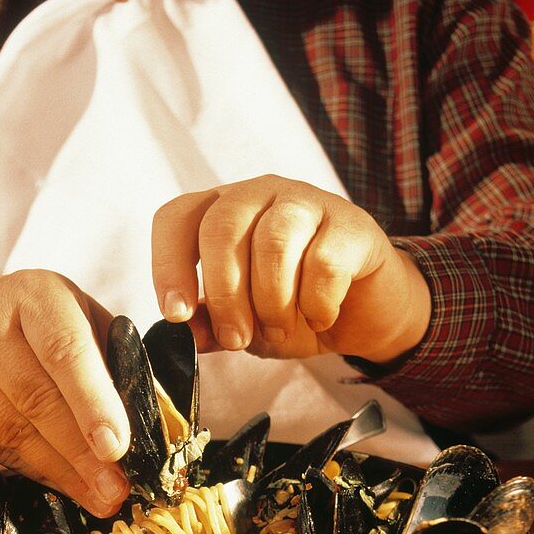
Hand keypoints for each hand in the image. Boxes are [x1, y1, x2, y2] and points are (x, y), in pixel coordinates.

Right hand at [0, 270, 130, 516]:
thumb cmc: (40, 325)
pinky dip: (39, 474)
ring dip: (63, 473)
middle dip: (81, 452)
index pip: (63, 350)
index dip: (91, 401)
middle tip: (116, 488)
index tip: (116, 446)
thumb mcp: (82, 319)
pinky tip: (69, 486)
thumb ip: (116, 362)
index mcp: (33, 297)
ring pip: (14, 433)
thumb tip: (155, 423)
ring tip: (101, 497)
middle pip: (35, 398)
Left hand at [152, 175, 431, 363]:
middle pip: (222, 227)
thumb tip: (180, 333)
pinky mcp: (351, 224)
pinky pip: (324, 262)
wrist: (365, 314)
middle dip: (224, 294)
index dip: (167, 265)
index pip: (177, 218)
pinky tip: (320, 317)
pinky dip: (316, 303)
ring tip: (280, 330)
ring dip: (272, 301)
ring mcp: (308, 202)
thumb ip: (208, 325)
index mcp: (222, 212)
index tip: (176, 314)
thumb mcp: (243, 324)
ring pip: (273, 242)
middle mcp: (261, 194)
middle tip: (236, 339)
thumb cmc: (296, 310)